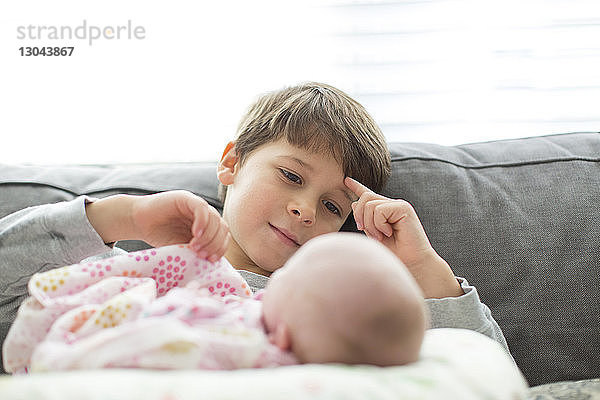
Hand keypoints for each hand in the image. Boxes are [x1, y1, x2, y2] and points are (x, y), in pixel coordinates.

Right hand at [87, 191, 229, 261]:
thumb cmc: (159, 236)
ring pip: (215, 219)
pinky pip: (202, 209)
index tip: (210, 260)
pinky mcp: (186, 198)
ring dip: (208, 236)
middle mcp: (205, 214)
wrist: (138, 221)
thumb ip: (198, 250)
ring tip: (194, 247)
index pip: (223, 235)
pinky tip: (195, 234)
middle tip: (201, 255)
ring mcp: (196, 205)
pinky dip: (202, 222)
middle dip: (215, 244)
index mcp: (207, 225)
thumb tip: (214, 264)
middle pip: (222, 228)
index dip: (221, 248)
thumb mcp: (183, 247)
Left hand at [345, 177, 462, 297]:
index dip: (356, 186)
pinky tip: (388, 233)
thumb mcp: (373, 237)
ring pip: (370, 205)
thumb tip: (354, 203)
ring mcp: (398, 205)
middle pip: (365, 198)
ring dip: (370, 225)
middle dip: (359, 216)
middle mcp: (391, 205)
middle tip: (367, 233)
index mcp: (384, 212)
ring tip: (380, 237)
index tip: (346, 179)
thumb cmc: (395, 255)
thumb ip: (365, 220)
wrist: (412, 264)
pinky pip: (379, 210)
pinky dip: (379, 225)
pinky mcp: (403, 208)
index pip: (368, 194)